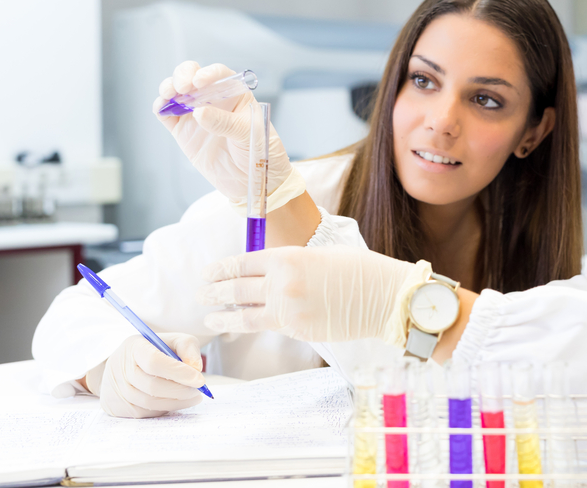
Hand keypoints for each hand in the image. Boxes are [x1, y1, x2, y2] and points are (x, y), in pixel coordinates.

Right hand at [88, 334, 205, 418]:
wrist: (121, 365)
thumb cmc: (152, 351)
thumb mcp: (171, 340)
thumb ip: (186, 347)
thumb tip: (195, 368)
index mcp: (133, 348)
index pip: (154, 362)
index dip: (179, 372)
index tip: (199, 380)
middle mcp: (120, 369)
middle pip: (153, 386)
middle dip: (181, 390)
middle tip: (199, 390)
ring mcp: (117, 390)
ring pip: (150, 403)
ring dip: (176, 402)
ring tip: (193, 396)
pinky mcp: (117, 407)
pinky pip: (145, 413)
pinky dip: (165, 408)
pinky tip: (177, 401)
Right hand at [153, 61, 295, 202]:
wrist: (253, 181)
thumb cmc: (261, 152)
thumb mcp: (250, 134)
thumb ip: (226, 122)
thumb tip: (199, 113)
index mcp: (235, 94)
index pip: (220, 75)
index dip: (208, 73)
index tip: (200, 81)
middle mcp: (214, 100)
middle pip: (193, 77)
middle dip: (183, 75)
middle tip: (183, 87)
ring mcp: (197, 115)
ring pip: (177, 93)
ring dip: (169, 87)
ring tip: (168, 94)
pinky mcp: (184, 132)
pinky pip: (168, 115)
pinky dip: (160, 108)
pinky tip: (161, 107)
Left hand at [196, 245, 429, 343]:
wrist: (385, 296)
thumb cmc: (357, 270)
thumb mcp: (318, 256)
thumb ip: (288, 264)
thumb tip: (264, 273)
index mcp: (287, 257)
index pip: (241, 263)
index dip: (220, 269)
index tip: (207, 273)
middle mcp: (282, 283)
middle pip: (236, 289)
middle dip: (213, 292)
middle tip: (201, 294)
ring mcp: (288, 310)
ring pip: (244, 316)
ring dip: (223, 317)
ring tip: (209, 319)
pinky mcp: (298, 331)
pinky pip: (269, 327)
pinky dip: (253, 325)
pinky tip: (244, 325)